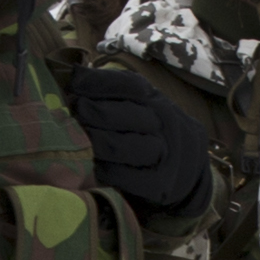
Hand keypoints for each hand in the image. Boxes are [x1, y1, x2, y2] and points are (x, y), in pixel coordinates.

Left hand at [62, 64, 206, 216]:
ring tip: (80, 141)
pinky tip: (95, 168)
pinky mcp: (162, 183)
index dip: (100, 82)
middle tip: (75, 111)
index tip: (73, 83)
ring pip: (133, 146)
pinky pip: (133, 178)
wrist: (187, 170)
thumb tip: (72, 76)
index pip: (130, 85)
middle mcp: (164, 123)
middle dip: (99, 112)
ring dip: (102, 143)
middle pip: (131, 114)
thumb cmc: (147, 133)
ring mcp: (166, 153)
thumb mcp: (137, 106)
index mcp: (154, 100)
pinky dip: (111, 173)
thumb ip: (109, 93)